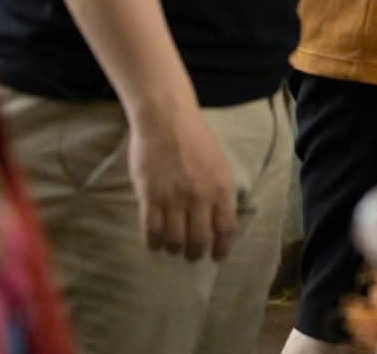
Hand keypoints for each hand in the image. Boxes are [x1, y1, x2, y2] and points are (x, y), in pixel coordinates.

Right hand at [128, 101, 239, 262]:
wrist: (167, 120)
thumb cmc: (196, 137)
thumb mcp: (219, 163)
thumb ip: (220, 190)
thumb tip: (220, 216)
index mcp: (221, 188)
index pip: (226, 229)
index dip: (222, 248)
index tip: (218, 257)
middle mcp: (199, 197)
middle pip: (199, 240)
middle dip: (196, 254)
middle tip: (192, 255)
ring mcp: (173, 199)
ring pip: (174, 240)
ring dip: (174, 249)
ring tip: (172, 249)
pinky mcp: (150, 197)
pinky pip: (151, 230)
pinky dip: (153, 242)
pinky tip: (155, 243)